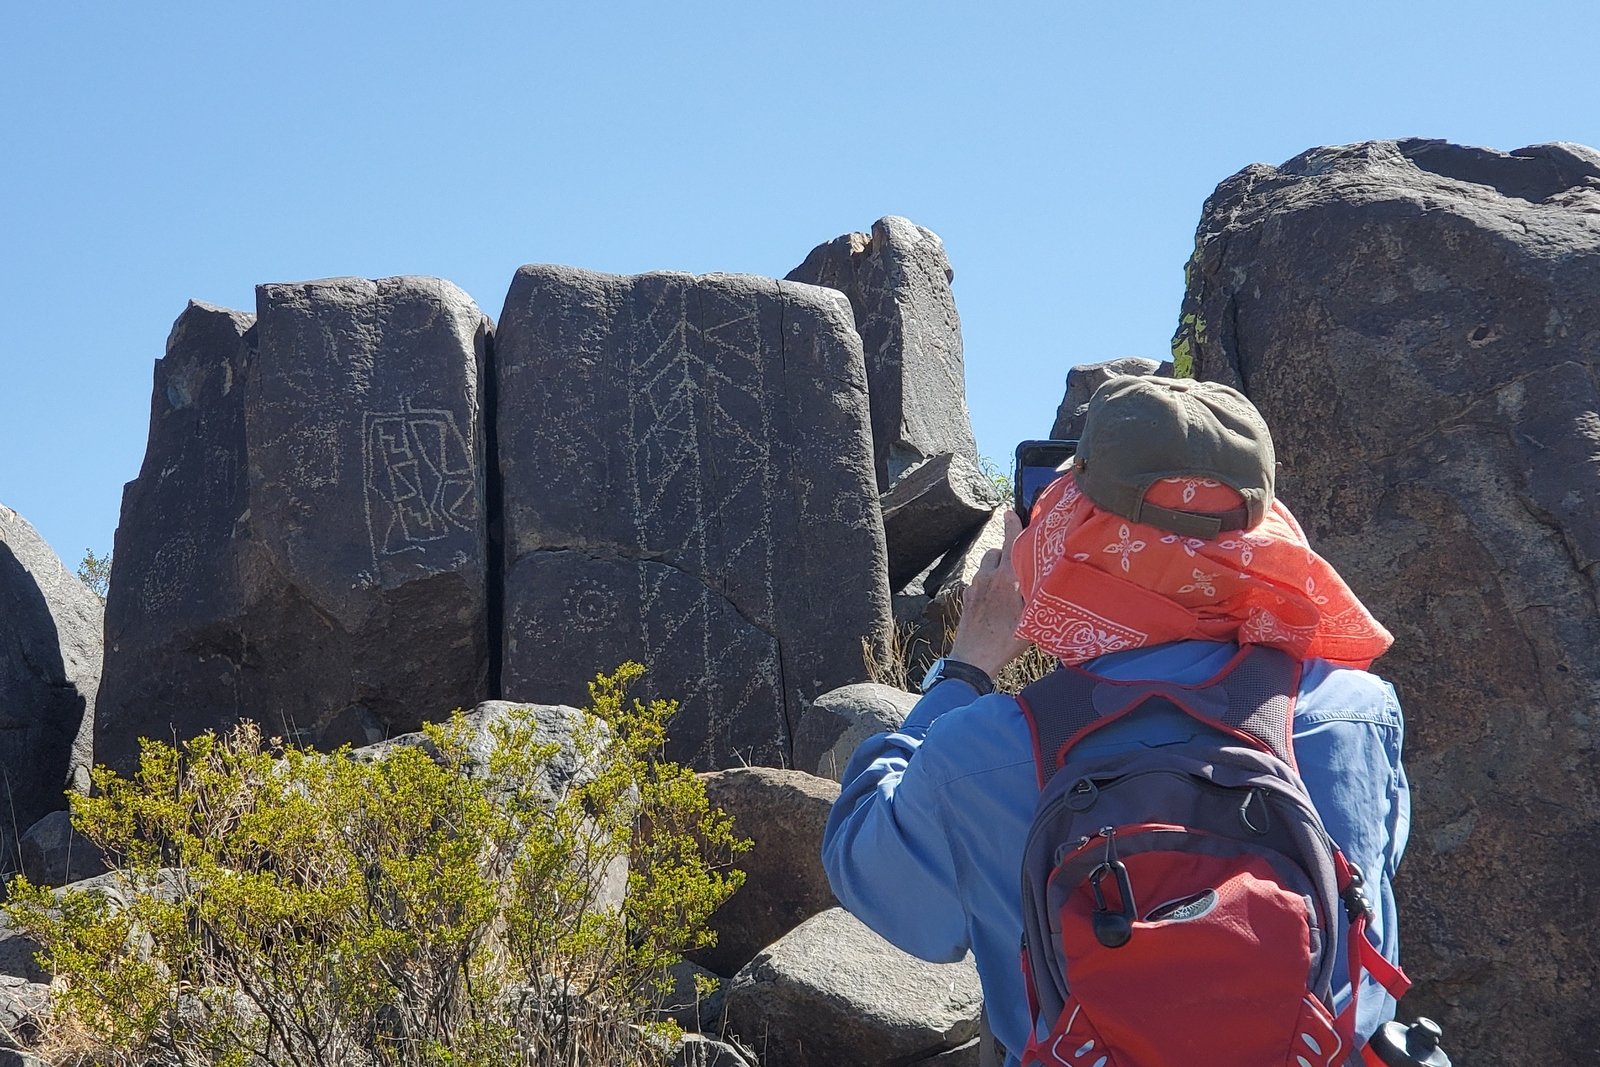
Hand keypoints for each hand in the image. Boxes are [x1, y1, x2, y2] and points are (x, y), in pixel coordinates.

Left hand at [946, 510, 1031, 677]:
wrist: (973, 660)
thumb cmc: (1006, 641)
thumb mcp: (1032, 618)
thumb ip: (1038, 595)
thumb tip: (1047, 579)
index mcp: (1006, 577)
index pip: (1010, 541)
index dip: (1012, 525)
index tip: (1011, 512)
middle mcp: (987, 577)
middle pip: (996, 553)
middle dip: (1006, 554)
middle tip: (1019, 568)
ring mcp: (973, 588)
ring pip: (985, 568)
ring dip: (995, 570)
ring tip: (1008, 588)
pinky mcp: (966, 600)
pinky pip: (977, 584)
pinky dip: (986, 586)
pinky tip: (995, 603)